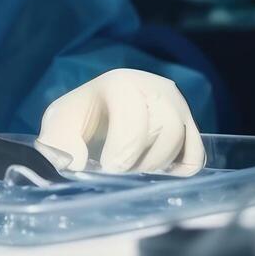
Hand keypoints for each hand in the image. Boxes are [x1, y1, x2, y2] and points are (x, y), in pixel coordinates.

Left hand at [35, 69, 204, 175]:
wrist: (95, 118)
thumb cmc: (77, 122)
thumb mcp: (58, 128)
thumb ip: (57, 144)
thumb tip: (77, 162)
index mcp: (121, 83)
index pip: (137, 116)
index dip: (124, 149)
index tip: (107, 167)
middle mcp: (156, 88)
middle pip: (168, 129)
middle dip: (141, 159)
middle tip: (119, 170)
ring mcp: (177, 107)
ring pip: (184, 140)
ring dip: (158, 164)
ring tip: (133, 169)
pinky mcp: (189, 129)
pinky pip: (196, 154)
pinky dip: (180, 169)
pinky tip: (156, 172)